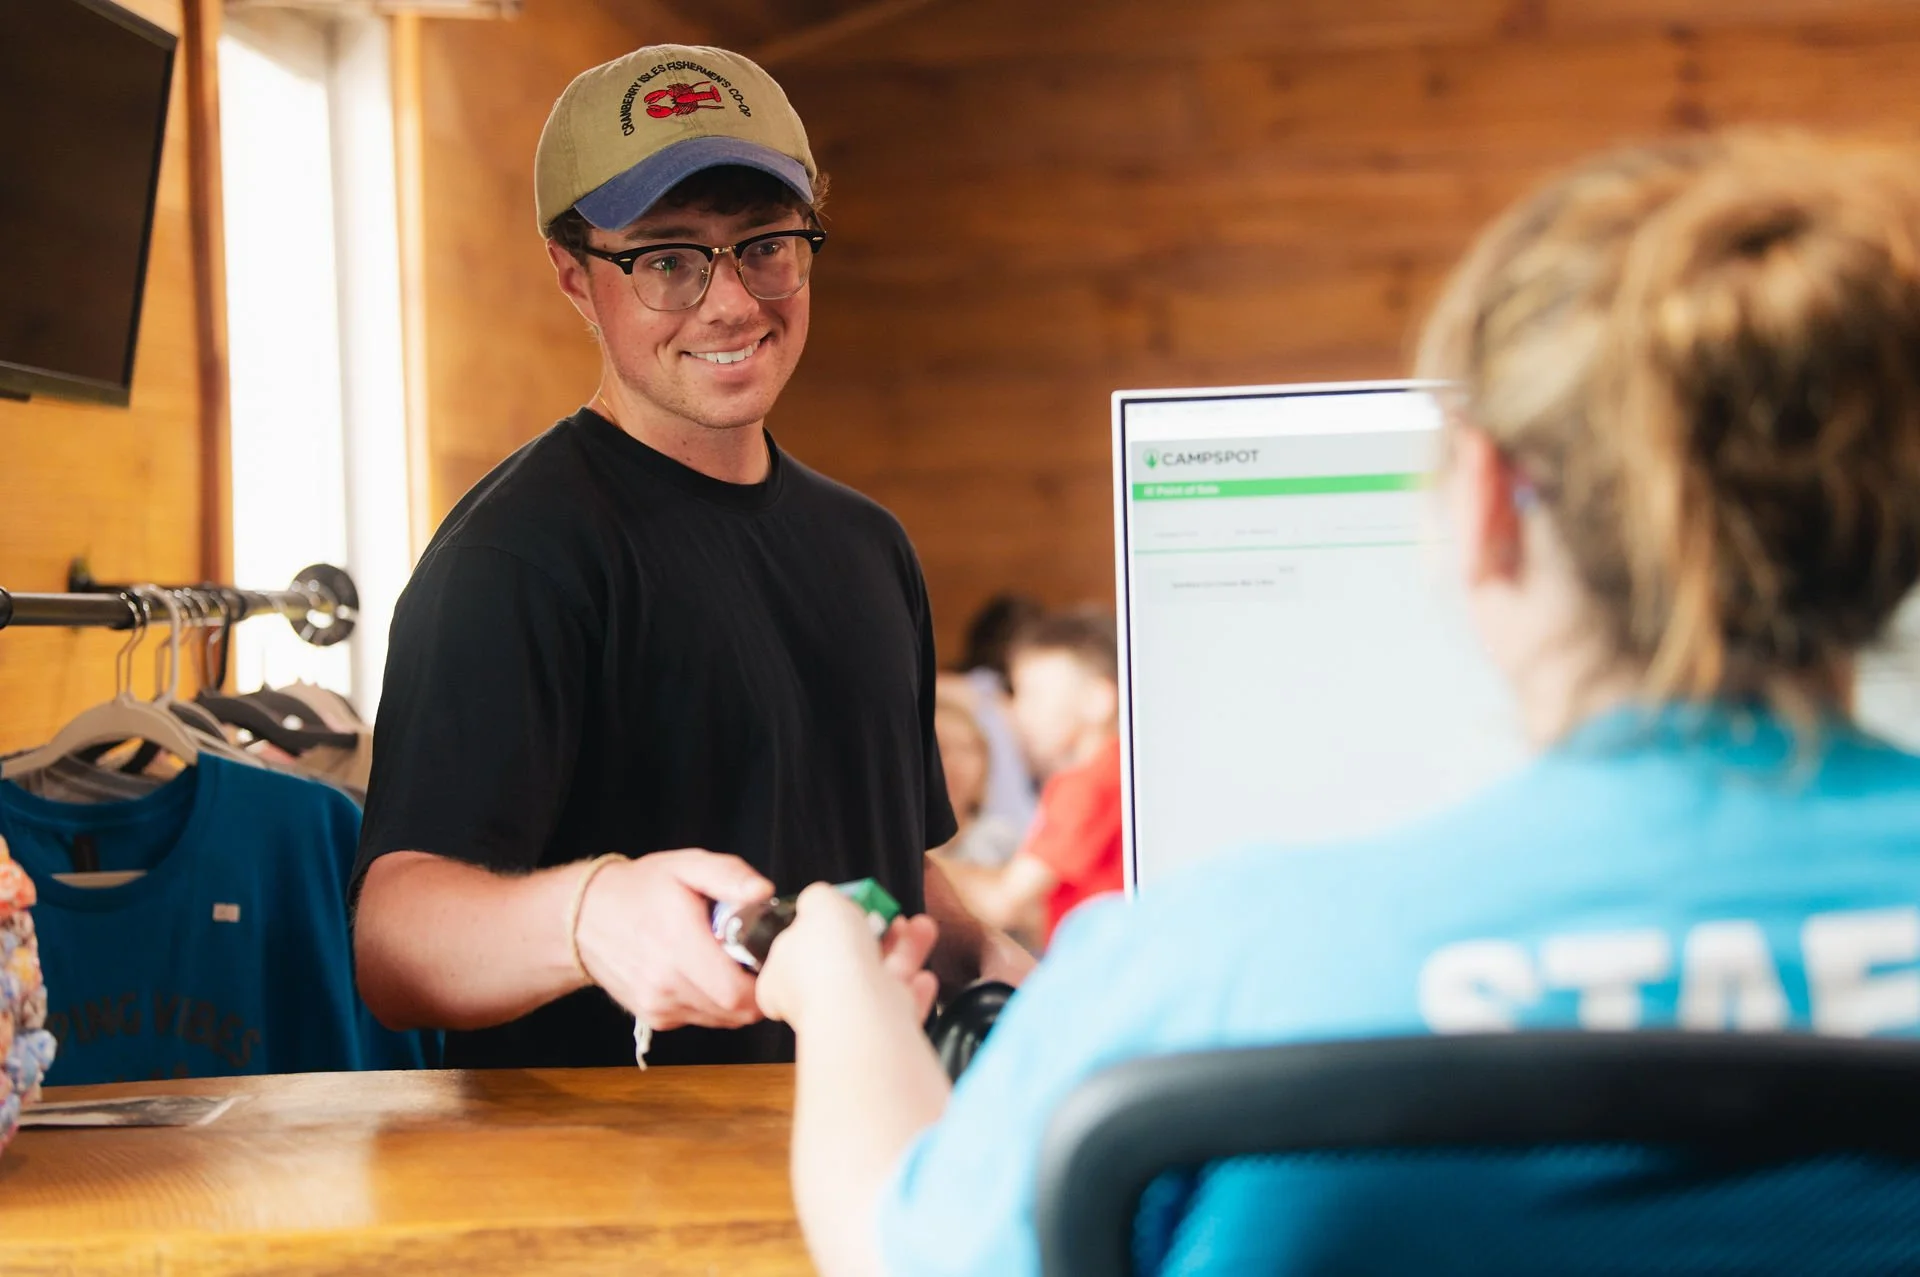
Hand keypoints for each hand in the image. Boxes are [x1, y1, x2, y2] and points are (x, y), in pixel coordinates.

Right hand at [575, 849, 771, 1031]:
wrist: (584, 918)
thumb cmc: (640, 888)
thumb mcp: (686, 866)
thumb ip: (728, 876)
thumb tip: (763, 892)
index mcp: (678, 943)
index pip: (737, 994)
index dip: (763, 983)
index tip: (766, 959)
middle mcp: (666, 983)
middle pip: (734, 1012)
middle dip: (755, 991)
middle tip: (752, 960)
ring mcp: (658, 1004)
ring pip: (720, 1019)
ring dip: (732, 998)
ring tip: (724, 963)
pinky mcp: (654, 1016)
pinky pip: (699, 1018)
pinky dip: (711, 1003)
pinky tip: (701, 974)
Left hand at [757, 883, 939, 1030]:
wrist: (859, 1007)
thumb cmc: (829, 957)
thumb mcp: (819, 901)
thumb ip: (818, 897)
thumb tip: (821, 899)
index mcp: (779, 977)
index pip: (791, 955)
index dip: (815, 933)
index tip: (841, 916)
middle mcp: (808, 1003)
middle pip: (844, 963)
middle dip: (875, 935)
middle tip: (891, 917)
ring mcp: (843, 1020)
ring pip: (876, 983)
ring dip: (903, 953)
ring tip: (922, 929)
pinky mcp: (874, 1036)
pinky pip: (896, 1010)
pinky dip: (913, 991)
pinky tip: (925, 977)